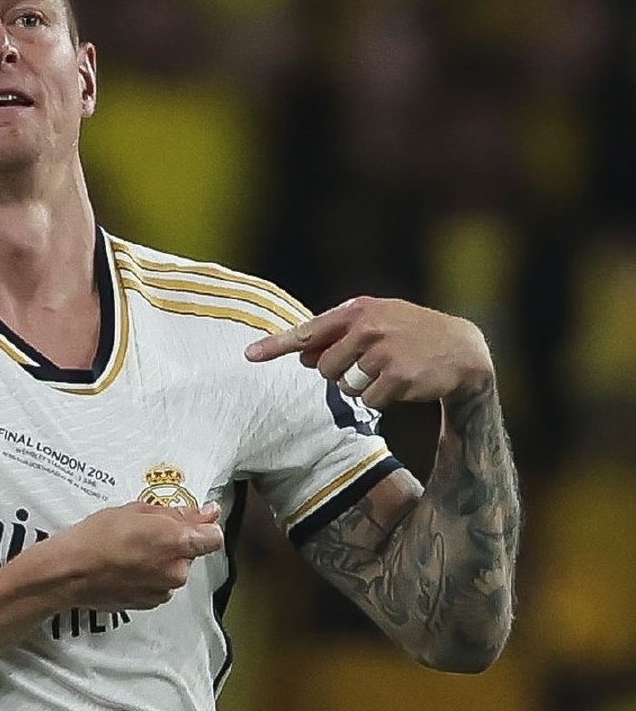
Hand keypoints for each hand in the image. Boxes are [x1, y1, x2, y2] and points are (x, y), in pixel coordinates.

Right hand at [57, 501, 223, 609]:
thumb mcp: (137, 510)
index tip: (193, 520)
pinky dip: (149, 575)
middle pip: (191, 552)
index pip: (214, 537)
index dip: (204, 527)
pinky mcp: (150, 602)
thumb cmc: (98, 537)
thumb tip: (206, 513)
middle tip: (145, 531)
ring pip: (174, 569)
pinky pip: (160, 584)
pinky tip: (127, 565)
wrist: (70, 572)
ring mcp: (164, 589)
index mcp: (178, 542)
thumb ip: (178, 513)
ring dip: (161, 559)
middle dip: (175, 542)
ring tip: (131, 549)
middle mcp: (177, 570)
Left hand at [244, 296, 493, 407]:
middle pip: (323, 368)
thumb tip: (301, 357)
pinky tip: (401, 383)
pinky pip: (369, 400)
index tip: (248, 355)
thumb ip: (337, 336)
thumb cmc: (409, 334)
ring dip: (361, 387)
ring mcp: (382, 352)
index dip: (276, 346)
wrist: (463, 349)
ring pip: (344, 387)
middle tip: (369, 364)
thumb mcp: (376, 322)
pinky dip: (381, 399)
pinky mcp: (397, 376)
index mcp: (357, 310)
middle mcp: (367, 327)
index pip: (307, 331)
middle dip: (340, 374)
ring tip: (388, 370)